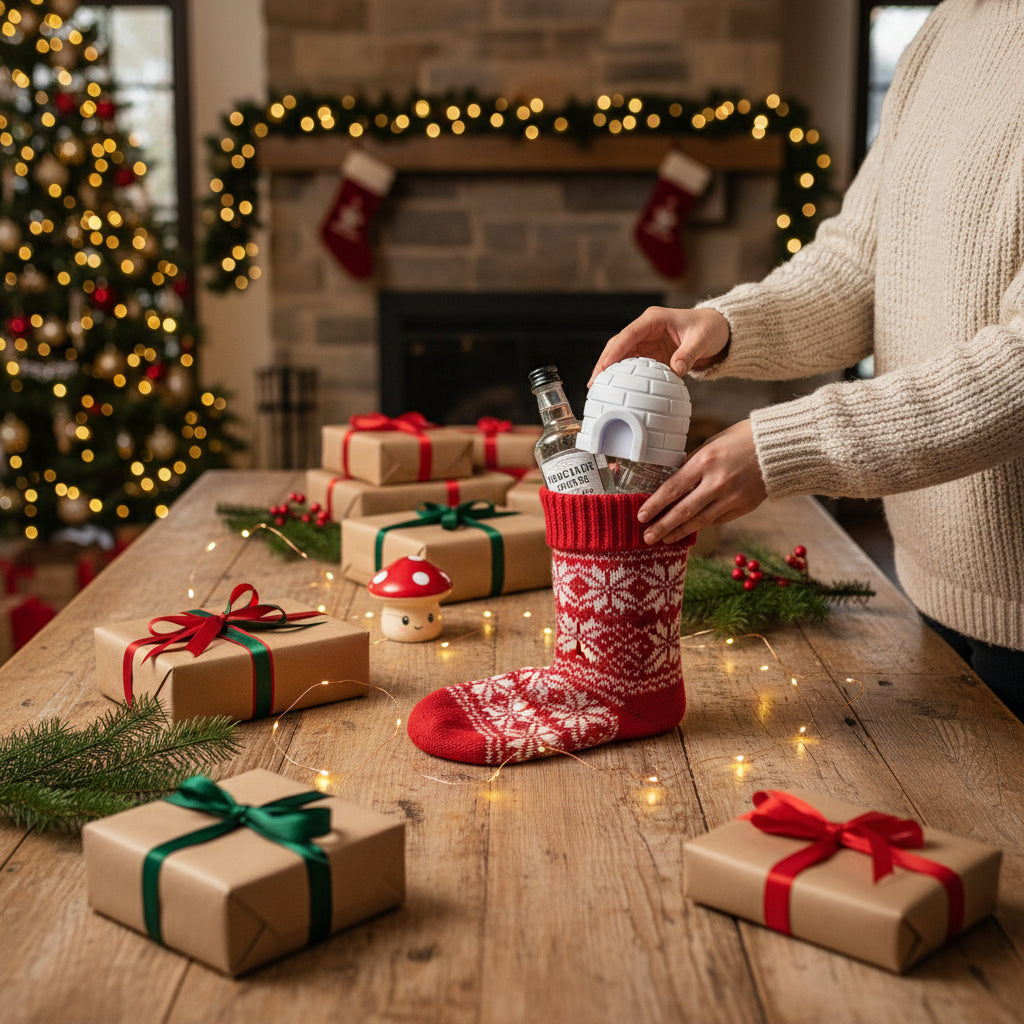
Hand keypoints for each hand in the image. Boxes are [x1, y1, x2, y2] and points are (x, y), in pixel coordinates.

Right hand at [589, 306, 729, 383]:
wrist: (717, 331)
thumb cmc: (709, 329)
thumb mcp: (701, 340)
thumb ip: (687, 355)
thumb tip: (674, 370)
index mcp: (654, 319)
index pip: (628, 335)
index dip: (615, 351)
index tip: (604, 367)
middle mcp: (645, 329)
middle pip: (618, 345)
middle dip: (604, 363)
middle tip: (593, 383)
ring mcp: (646, 342)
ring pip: (621, 356)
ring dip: (609, 371)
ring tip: (597, 389)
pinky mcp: (650, 354)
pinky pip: (632, 365)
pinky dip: (622, 376)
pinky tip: (614, 389)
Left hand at [636, 420, 766, 543]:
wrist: (778, 447)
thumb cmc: (741, 439)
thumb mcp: (711, 444)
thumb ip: (692, 464)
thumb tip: (672, 484)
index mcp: (705, 461)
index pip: (673, 488)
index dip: (655, 504)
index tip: (641, 516)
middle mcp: (718, 482)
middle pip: (683, 510)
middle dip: (662, 526)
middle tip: (647, 537)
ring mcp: (732, 497)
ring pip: (700, 521)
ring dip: (679, 532)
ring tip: (664, 540)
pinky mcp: (744, 507)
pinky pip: (717, 520)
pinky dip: (701, 526)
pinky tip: (688, 530)